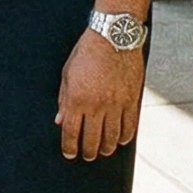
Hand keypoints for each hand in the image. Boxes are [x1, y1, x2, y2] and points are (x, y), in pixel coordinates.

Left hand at [54, 31, 145, 160]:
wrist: (114, 37)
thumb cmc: (87, 52)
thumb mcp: (67, 74)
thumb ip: (64, 100)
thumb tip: (60, 121)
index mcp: (77, 99)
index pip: (71, 133)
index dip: (69, 147)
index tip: (69, 154)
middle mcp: (97, 106)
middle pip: (92, 140)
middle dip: (88, 152)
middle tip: (87, 155)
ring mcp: (116, 105)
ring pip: (112, 137)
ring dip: (107, 148)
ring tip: (103, 151)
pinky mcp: (131, 100)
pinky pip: (129, 126)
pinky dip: (125, 137)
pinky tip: (121, 141)